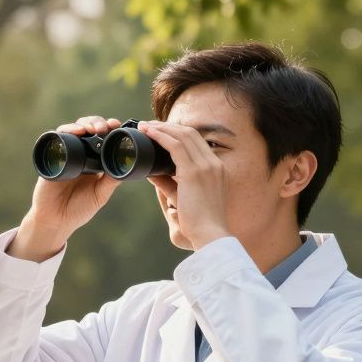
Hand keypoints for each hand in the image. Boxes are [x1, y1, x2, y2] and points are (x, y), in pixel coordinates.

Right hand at [12, 116, 124, 261]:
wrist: (56, 221)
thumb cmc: (78, 210)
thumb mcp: (100, 194)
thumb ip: (111, 180)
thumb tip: (128, 164)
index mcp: (92, 160)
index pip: (101, 137)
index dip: (109, 128)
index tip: (117, 126)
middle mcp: (78, 154)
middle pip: (87, 128)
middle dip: (97, 122)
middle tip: (106, 126)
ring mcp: (64, 153)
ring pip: (73, 129)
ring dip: (83, 124)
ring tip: (92, 128)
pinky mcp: (51, 157)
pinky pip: (57, 138)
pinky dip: (66, 131)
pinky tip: (75, 132)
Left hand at [138, 121, 231, 249]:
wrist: (210, 235)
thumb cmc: (198, 223)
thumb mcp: (183, 198)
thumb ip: (168, 184)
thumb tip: (151, 174)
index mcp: (216, 169)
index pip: (197, 142)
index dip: (178, 133)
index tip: (162, 132)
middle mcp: (214, 163)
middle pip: (191, 134)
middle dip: (168, 126)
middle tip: (149, 126)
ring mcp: (206, 166)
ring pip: (183, 136)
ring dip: (162, 128)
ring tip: (145, 126)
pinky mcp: (194, 172)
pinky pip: (175, 146)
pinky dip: (160, 136)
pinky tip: (148, 133)